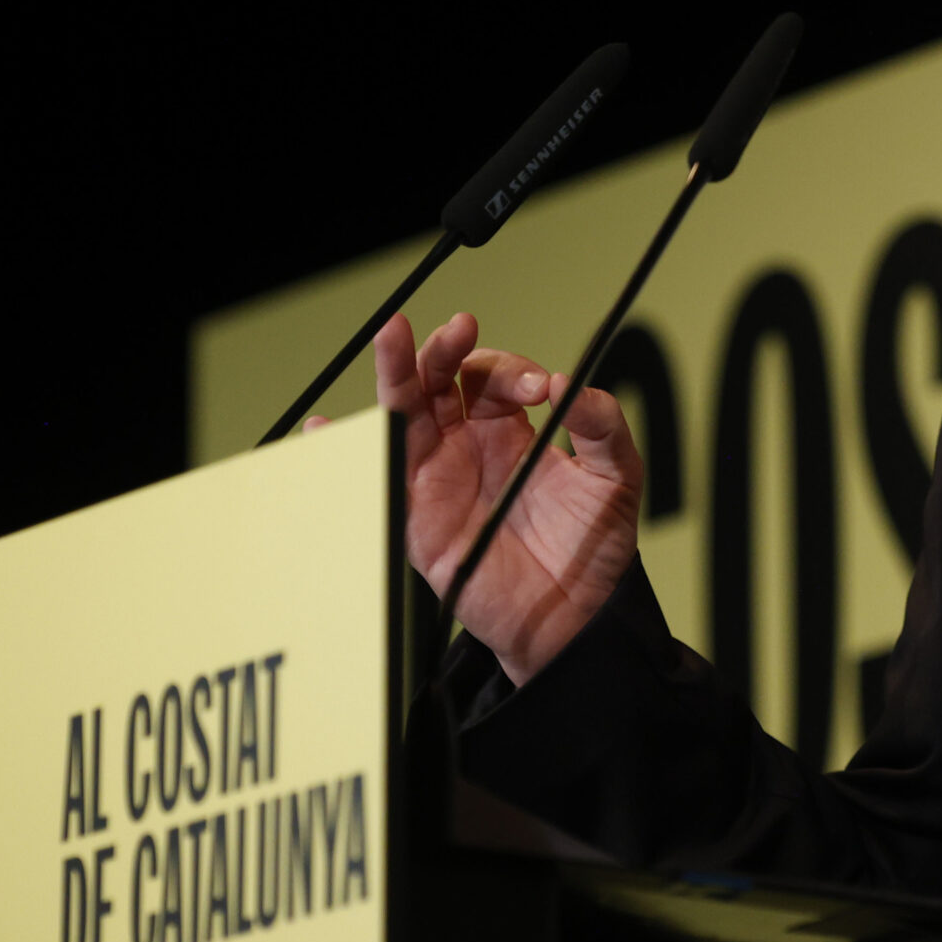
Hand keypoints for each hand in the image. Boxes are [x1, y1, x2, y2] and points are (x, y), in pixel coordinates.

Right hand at [364, 311, 641, 682]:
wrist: (577, 615)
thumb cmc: (594, 546)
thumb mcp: (614, 477)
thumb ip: (602, 426)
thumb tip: (571, 385)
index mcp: (509, 430)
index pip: (490, 377)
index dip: (510, 370)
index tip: (542, 389)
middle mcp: (467, 447)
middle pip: (437, 381)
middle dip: (442, 349)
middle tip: (458, 327)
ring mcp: (439, 479)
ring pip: (405, 414)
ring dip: (396, 373)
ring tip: (392, 335)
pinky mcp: (421, 519)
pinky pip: (380, 481)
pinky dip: (349, 450)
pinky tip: (326, 426)